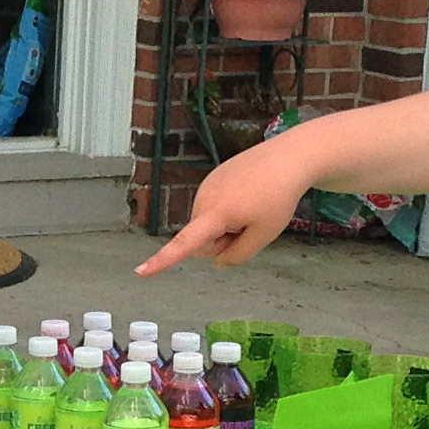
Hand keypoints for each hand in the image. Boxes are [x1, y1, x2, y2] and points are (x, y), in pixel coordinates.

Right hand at [140, 144, 306, 274]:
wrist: (288, 157)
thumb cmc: (278, 197)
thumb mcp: (263, 235)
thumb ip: (238, 255)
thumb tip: (219, 262)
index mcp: (215, 214)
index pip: (185, 244)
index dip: (163, 260)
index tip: (140, 272)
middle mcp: (204, 199)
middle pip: (202, 240)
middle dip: (221, 241)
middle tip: (250, 226)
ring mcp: (207, 186)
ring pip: (208, 224)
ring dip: (225, 225)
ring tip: (252, 208)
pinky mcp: (213, 178)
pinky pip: (213, 207)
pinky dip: (227, 210)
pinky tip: (249, 195)